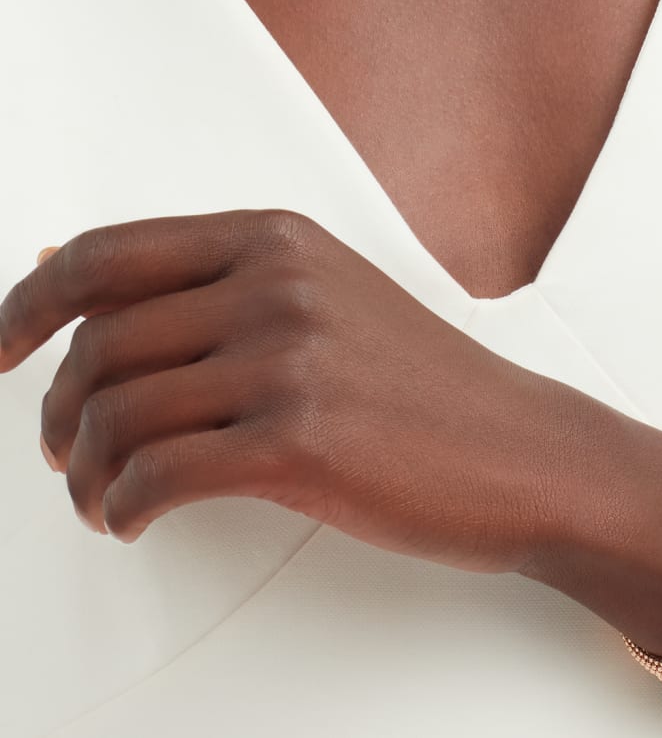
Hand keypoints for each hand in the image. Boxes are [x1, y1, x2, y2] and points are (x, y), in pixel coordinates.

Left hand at [0, 209, 566, 565]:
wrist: (520, 447)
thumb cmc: (421, 381)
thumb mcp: (321, 293)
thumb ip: (211, 279)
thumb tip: (72, 269)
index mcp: (274, 236)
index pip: (107, 254)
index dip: (26, 304)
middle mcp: (274, 283)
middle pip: (99, 341)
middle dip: (52, 408)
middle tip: (56, 448)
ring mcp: (288, 358)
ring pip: (114, 412)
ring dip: (81, 471)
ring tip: (96, 495)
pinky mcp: (298, 441)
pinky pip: (155, 473)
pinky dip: (119, 505)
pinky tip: (130, 517)